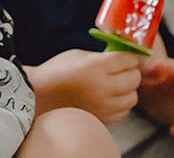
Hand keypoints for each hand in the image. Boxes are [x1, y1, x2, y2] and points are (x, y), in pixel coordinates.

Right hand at [26, 49, 143, 123]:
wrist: (38, 95)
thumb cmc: (57, 72)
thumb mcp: (79, 55)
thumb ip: (103, 57)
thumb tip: (125, 59)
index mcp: (96, 66)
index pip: (128, 60)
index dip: (129, 57)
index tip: (126, 58)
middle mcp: (102, 87)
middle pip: (134, 78)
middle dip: (130, 72)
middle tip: (121, 70)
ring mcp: (103, 105)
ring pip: (132, 97)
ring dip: (127, 90)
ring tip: (115, 85)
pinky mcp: (101, 118)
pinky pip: (123, 111)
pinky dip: (120, 104)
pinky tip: (108, 98)